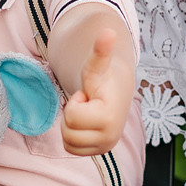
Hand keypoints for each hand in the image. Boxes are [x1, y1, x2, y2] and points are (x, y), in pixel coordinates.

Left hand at [59, 27, 133, 156]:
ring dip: (72, 126)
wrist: (116, 93)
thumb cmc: (103, 78)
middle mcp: (110, 138)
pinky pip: (71, 149)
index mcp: (109, 118)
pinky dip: (74, 136)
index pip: (72, 118)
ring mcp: (105, 148)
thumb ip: (101, 50)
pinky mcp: (99, 152)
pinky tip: (85, 122)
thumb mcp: (97, 65)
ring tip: (86, 113)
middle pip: (68, 133)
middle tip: (86, 104)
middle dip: (73, 115)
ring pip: (69, 143)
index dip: (75, 103)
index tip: (87, 96)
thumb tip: (107, 32)